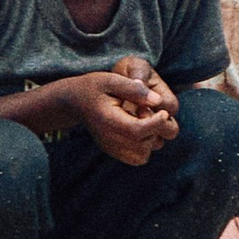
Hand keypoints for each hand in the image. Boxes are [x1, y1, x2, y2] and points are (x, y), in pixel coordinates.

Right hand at [54, 61, 181, 165]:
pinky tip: (140, 130)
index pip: (137, 130)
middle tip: (153, 114)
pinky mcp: (113, 151)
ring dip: (151, 140)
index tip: (163, 110)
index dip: (156, 122)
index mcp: (108, 120)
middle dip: (155, 131)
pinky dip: (144, 147)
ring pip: (143, 156)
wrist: (75, 102)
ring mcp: (110, 148)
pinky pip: (137, 158)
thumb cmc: (95, 87)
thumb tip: (158, 101)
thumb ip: (135, 89)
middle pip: (143, 146)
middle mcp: (109, 139)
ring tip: (146, 123)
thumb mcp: (112, 79)